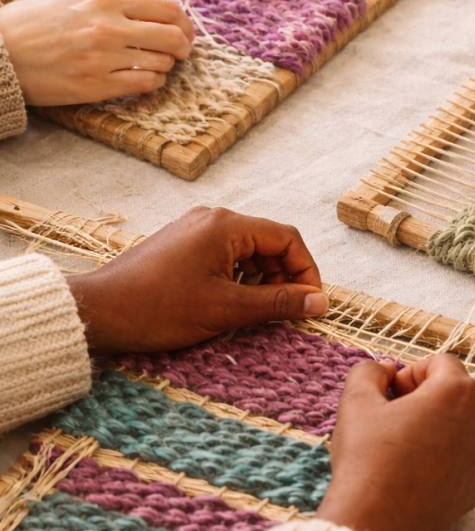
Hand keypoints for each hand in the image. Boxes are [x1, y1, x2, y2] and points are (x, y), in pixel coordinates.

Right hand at [0, 0, 193, 105]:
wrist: (0, 53)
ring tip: (152, 64)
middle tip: (179, 51)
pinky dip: (152, 82)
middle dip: (183, 46)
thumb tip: (153, 13)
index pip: (168, 8)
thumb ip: (114, 4)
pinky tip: (142, 79)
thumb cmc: (34, 24)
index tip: (184, 30)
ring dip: (164, 65)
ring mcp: (104, 59)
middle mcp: (109, 28)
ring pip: (162, 64)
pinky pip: (145, 85)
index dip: (184, 22)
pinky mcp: (97, 86)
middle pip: (173, 37)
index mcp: (105, 0)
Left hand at [66, 206, 327, 352]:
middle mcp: (212, 219)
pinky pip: (224, 256)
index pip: (287, 238)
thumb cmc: (158, 308)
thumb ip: (277, 303)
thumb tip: (319, 301)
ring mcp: (194, 230)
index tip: (310, 302)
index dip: (306, 271)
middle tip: (286, 311)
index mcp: (226, 225)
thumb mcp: (226, 309)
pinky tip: (231, 304)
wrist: (100, 312)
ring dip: (261, 279)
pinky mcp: (182, 245)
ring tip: (257, 312)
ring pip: (247, 250)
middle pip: (269, 242)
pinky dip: (238, 278)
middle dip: (284, 276)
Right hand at [317, 355, 474, 530]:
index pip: (441, 363)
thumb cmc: (368, 460)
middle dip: (427, 397)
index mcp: (457, 393)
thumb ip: (370, 371)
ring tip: (404, 446)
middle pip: (456, 393)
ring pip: (463, 426)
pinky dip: (446, 456)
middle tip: (394, 418)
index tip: (391, 394)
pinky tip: (415, 471)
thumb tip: (385, 371)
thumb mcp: (356, 401)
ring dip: (438, 426)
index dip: (410, 372)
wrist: (376, 523)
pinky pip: (466, 457)